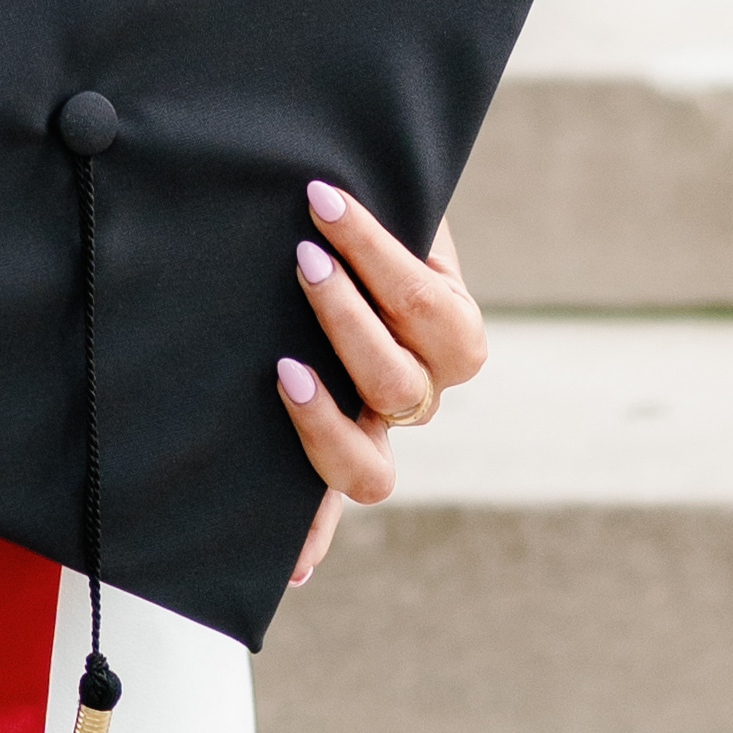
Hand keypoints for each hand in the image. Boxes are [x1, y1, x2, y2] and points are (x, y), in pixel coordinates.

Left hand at [277, 185, 486, 585]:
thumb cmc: (358, 225)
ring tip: (284, 372)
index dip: (375, 251)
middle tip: (303, 262)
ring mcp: (380, 433)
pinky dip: (315, 536)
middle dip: (349, 319)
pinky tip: (293, 563)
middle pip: (401, 383)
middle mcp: (423, 391)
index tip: (321, 199)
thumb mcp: (388, 202)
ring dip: (324, 424)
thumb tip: (321, 169)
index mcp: (448, 326)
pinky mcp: (337, 457)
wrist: (347, 254)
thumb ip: (375, 191)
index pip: (426, 300)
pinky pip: (332, 509)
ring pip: (372, 467)